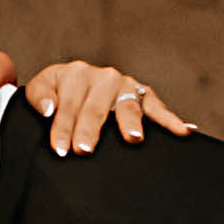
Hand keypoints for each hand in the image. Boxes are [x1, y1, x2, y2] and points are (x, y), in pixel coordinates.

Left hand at [20, 59, 193, 155]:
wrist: (75, 86)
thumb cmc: (57, 94)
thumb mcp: (42, 89)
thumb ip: (39, 96)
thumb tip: (49, 108)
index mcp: (74, 74)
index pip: (67, 104)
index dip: (62, 126)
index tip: (60, 148)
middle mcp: (102, 77)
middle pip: (96, 107)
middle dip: (90, 129)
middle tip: (85, 149)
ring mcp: (125, 86)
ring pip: (127, 105)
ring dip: (130, 122)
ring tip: (133, 138)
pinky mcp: (144, 95)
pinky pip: (158, 107)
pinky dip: (171, 119)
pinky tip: (184, 130)